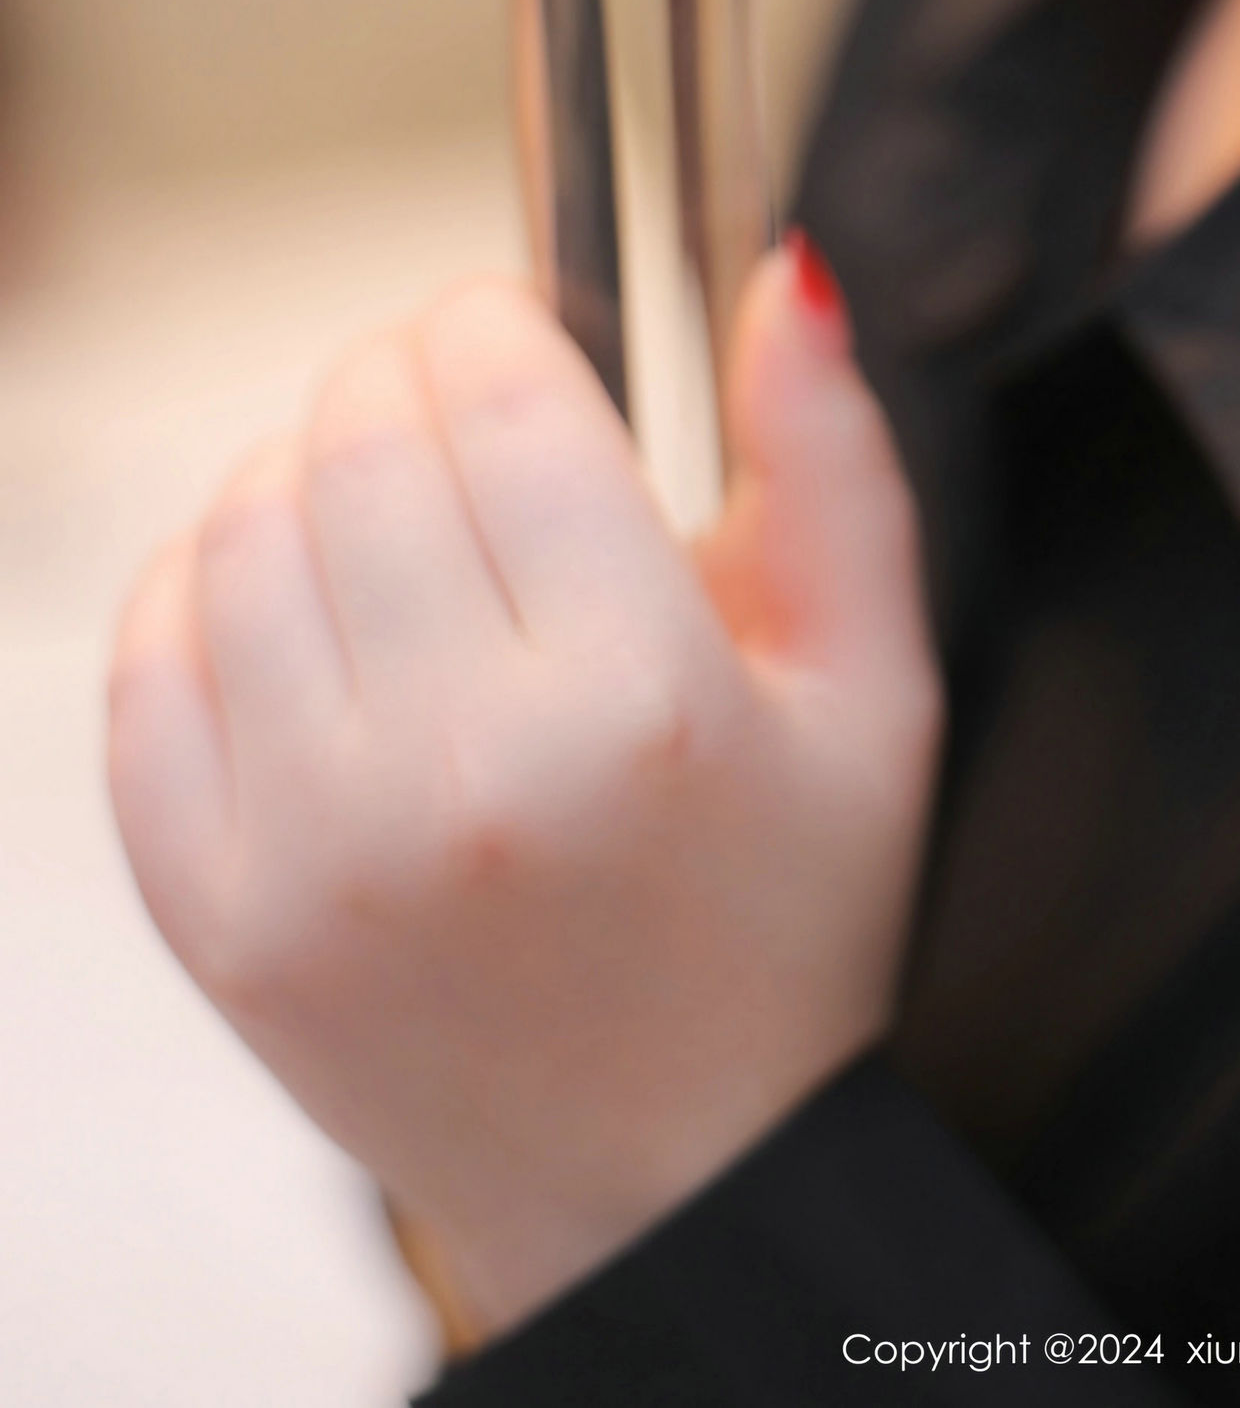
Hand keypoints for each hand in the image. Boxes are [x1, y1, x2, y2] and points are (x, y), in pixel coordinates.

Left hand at [105, 239, 944, 1338]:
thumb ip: (836, 465)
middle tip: (458, 407)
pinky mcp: (219, 918)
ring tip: (387, 507)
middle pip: (365, 440)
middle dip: (407, 372)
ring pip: (245, 528)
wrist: (671, 1178)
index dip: (501, 318)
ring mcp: (316, 853)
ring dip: (309, 466)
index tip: (521, 332)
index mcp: (643, 705)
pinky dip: (202, 584)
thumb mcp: (878, 689)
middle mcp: (461, 775)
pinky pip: (150, 665)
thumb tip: (792, 274)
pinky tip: (297, 600)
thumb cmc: (786, 921)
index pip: (507, 399)